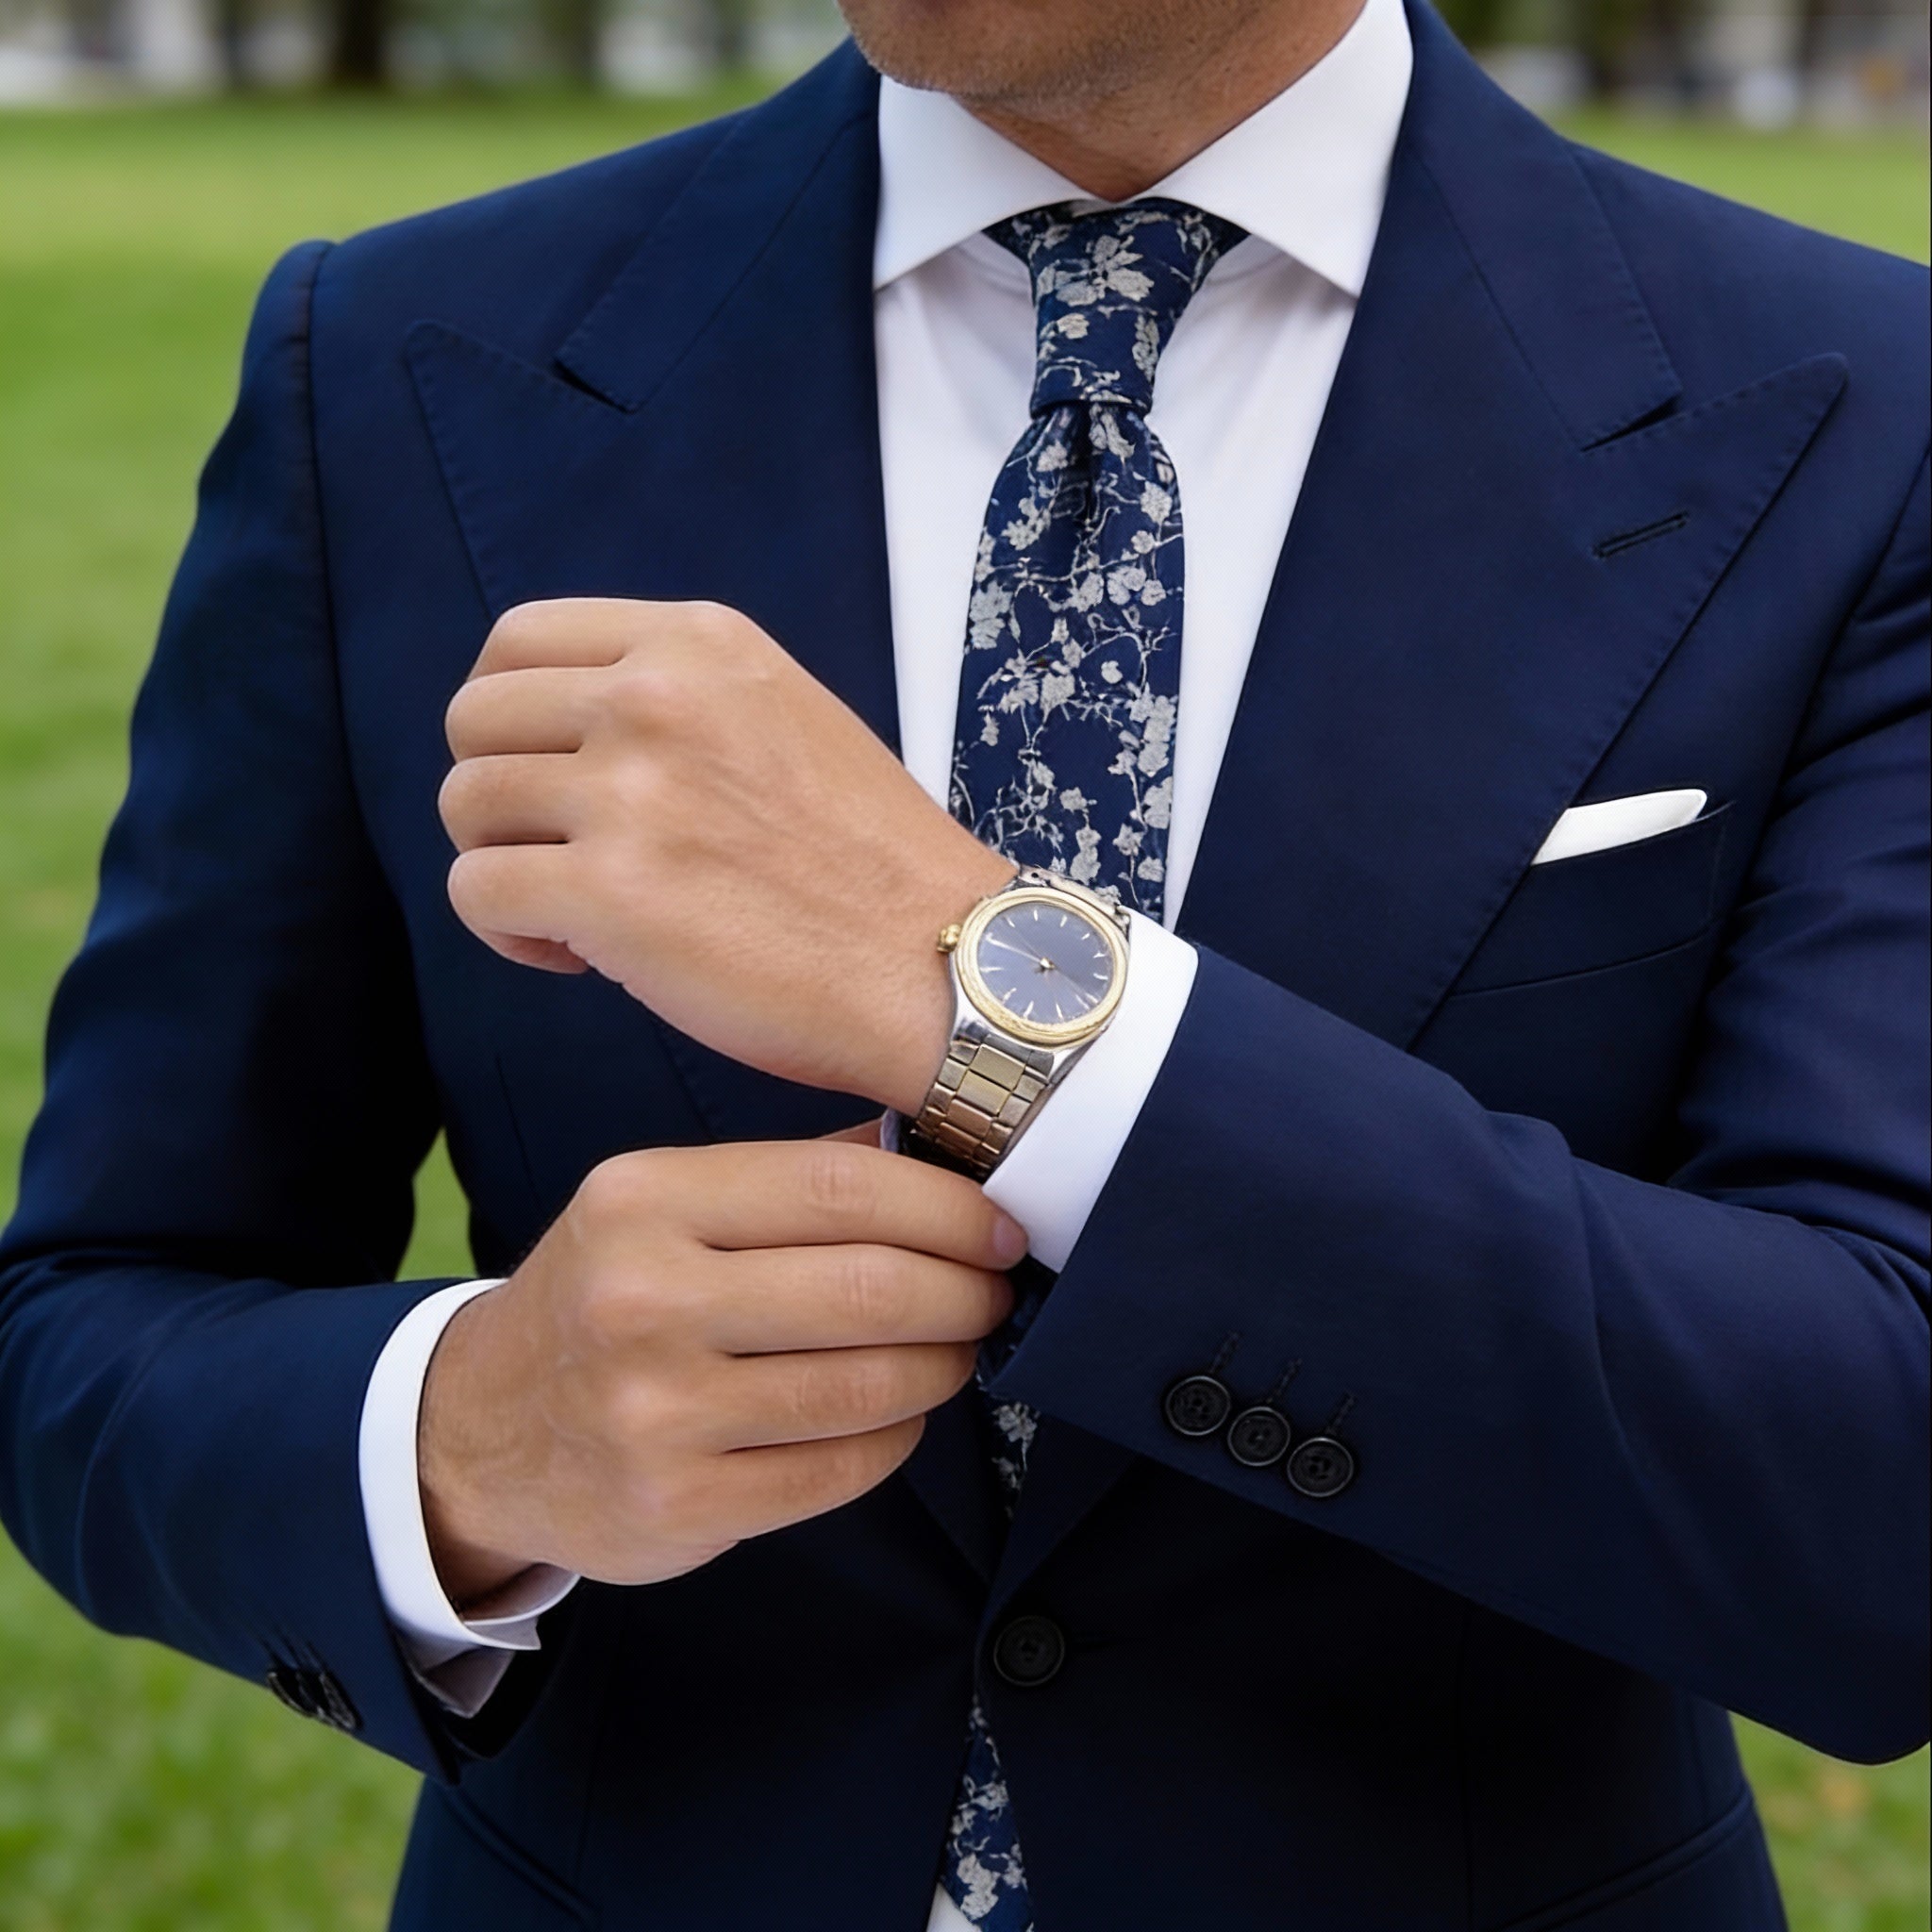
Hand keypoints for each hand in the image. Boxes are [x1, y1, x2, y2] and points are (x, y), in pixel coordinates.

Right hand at [417, 1135, 1024, 1605]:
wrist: (480, 1430)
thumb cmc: (605, 1295)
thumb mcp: (662, 1205)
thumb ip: (791, 1176)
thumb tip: (935, 1147)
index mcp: (645, 1201)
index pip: (842, 1188)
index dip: (949, 1208)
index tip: (1001, 1227)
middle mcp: (643, 1300)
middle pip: (871, 1288)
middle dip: (964, 1291)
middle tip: (992, 1292)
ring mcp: (657, 1413)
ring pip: (869, 1384)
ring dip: (943, 1366)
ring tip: (955, 1350)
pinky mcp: (679, 1505)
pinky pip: (841, 1469)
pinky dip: (897, 1436)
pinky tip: (897, 1413)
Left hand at [439, 599, 1013, 1114]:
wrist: (943, 963)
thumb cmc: (870, 862)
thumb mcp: (786, 715)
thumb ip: (681, 698)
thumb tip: (564, 730)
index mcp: (699, 642)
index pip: (516, 639)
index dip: (510, 716)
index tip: (552, 773)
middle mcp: (655, 698)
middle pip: (473, 719)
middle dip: (501, 794)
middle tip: (568, 851)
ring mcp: (630, 792)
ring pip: (465, 806)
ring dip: (507, 864)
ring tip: (581, 913)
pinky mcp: (610, 894)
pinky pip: (478, 893)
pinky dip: (511, 933)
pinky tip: (583, 957)